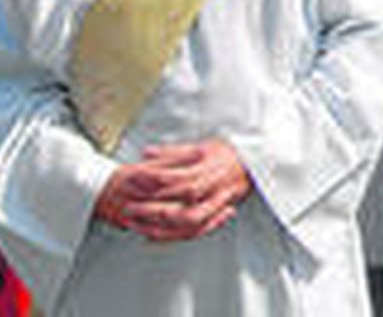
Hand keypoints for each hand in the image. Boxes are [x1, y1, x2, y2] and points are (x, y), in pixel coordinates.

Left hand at [93, 140, 252, 240]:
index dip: (154, 180)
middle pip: (180, 203)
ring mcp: (215, 205)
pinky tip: (153, 235)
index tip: (133, 179)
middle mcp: (212, 190)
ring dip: (159, 226)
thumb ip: (173, 152)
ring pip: (187, 223)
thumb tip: (147, 152)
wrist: (253, 165)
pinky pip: (192, 232)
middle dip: (151, 208)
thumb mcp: (201, 146)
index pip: (177, 178)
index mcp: (208, 170)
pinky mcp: (214, 216)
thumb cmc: (227, 155)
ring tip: (136, 224)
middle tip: (129, 206)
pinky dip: (171, 236)